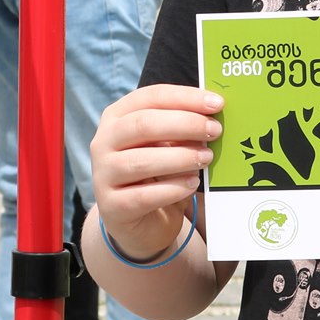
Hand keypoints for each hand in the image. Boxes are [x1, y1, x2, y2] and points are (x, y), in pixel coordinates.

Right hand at [91, 84, 221, 261]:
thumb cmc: (157, 174)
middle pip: (143, 124)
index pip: (151, 97)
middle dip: (185, 124)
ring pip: (142, 161)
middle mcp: (103, 142)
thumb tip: (212, 116)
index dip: (185, 98)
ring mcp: (103, 174)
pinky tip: (192, 184)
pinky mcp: (111, 206)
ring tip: (206, 158)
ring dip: (181, 157)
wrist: (140, 222)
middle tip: (215, 130)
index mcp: (117, 117)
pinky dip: (173, 188)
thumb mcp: (167, 145)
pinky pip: (144, 196)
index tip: (217, 103)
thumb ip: (182, 129)